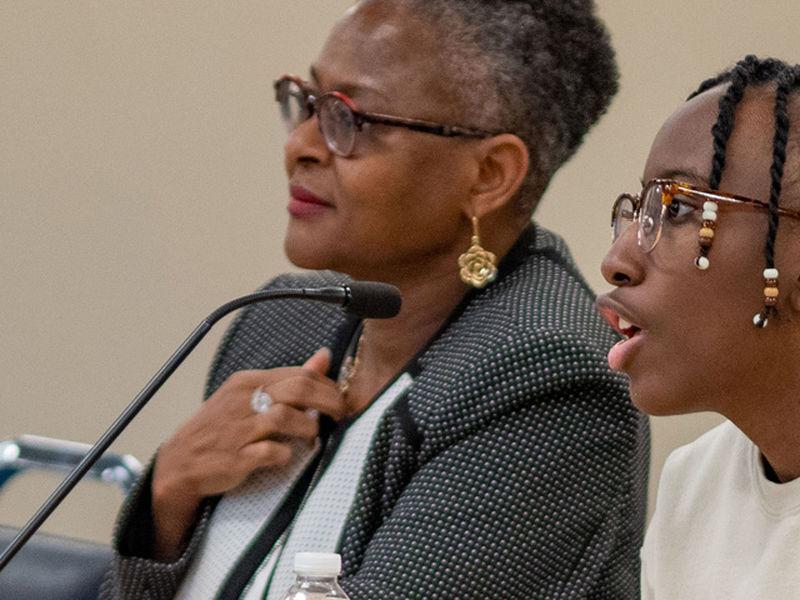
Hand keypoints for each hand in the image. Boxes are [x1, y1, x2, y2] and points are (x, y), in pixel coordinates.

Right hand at [150, 347, 345, 559]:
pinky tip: (286, 455)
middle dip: (329, 402)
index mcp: (247, 383)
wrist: (179, 464)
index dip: (327, 387)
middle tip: (341, 415)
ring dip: (309, 427)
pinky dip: (285, 454)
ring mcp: (239, 429)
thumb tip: (324, 357)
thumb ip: (289, 379)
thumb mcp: (249, 396)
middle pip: (299, 390)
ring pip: (287, 417)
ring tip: (312, 436)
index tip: (339, 399)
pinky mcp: (236, 457)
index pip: (298, 374)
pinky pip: (271, 451)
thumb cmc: (220, 429)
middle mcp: (243, 401)